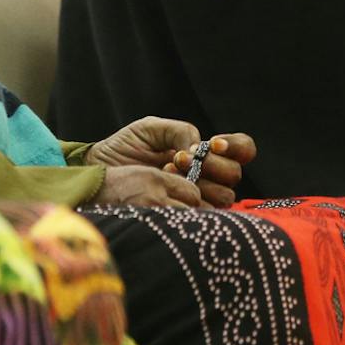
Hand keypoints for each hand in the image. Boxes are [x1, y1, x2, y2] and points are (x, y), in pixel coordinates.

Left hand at [87, 118, 256, 207]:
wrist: (101, 171)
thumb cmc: (125, 148)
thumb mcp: (151, 128)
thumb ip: (180, 131)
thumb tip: (198, 150)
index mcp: (208, 152)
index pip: (243, 149)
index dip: (236, 147)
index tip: (213, 144)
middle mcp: (210, 176)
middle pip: (234, 174)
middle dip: (211, 164)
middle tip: (179, 158)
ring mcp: (200, 198)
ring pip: (224, 196)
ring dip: (199, 183)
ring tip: (167, 173)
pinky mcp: (187, 216)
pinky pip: (205, 214)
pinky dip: (188, 200)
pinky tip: (166, 187)